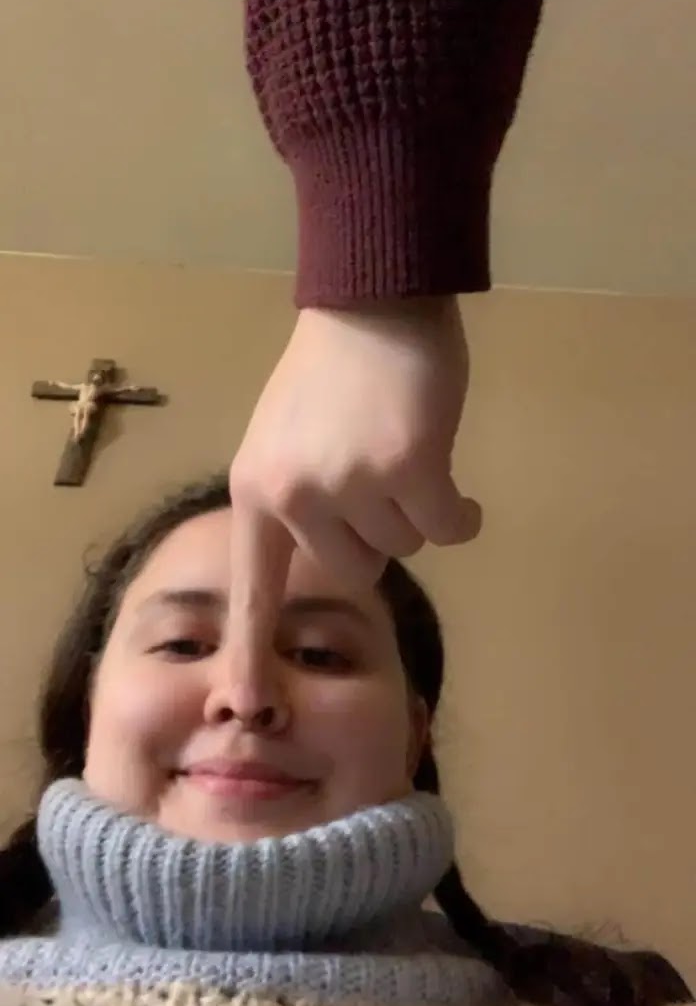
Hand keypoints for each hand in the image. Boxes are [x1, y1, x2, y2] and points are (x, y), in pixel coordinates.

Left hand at [228, 298, 481, 664]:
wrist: (373, 301)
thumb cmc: (331, 371)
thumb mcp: (285, 440)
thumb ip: (297, 499)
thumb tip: (341, 558)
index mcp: (257, 490)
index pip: (253, 586)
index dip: (251, 647)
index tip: (245, 704)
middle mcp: (293, 495)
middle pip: (355, 567)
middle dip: (377, 532)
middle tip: (379, 473)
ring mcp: (350, 484)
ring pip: (404, 545)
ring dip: (417, 508)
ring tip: (404, 449)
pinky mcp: (408, 469)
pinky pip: (447, 530)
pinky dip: (462, 514)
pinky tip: (457, 483)